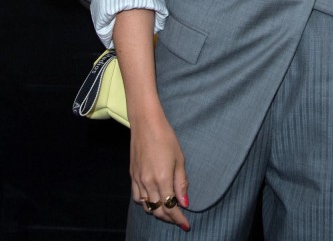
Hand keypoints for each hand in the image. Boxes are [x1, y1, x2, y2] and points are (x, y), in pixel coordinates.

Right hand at [130, 108, 189, 230]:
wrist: (146, 123)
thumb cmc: (166, 137)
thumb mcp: (179, 159)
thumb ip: (181, 183)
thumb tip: (184, 203)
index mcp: (162, 179)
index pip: (170, 207)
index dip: (178, 219)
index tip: (186, 225)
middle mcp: (148, 183)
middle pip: (158, 210)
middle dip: (169, 218)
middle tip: (179, 219)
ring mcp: (138, 180)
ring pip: (147, 206)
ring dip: (157, 212)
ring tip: (167, 211)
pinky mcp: (132, 175)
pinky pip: (137, 197)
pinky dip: (145, 203)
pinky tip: (153, 200)